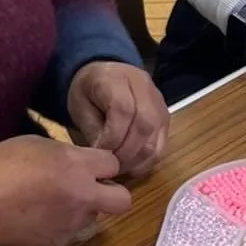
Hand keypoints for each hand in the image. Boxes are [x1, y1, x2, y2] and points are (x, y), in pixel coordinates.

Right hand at [0, 135, 131, 245]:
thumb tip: (83, 164)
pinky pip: (67, 234)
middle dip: (112, 194)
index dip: (101, 165)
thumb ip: (68, 155)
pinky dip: (57, 228)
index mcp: (77, 166)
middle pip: (122, 201)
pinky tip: (33, 220)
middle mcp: (82, 197)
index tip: (90, 167)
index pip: (114, 165)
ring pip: (92, 218)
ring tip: (48, 204)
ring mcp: (70, 225)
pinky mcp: (55, 245)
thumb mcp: (37, 144)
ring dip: (80, 211)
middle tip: (90, 190)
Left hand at [67, 61, 168, 176]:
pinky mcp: (165, 119)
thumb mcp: (80, 107)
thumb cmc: (88, 92)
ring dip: (137, 160)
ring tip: (118, 168)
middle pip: (145, 125)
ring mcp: (159, 104)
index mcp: (117, 79)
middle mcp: (144, 88)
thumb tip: (105, 158)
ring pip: (156, 138)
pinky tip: (131, 167)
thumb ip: (93, 130)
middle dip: (126, 152)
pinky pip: (161, 146)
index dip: (112, 138)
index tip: (97, 153)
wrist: (105, 76)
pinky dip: (146, 161)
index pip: (123, 110)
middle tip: (109, 166)